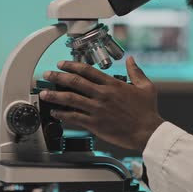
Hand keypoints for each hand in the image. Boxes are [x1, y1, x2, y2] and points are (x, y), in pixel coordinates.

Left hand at [39, 56, 164, 151]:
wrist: (148, 132)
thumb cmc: (147, 112)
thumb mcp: (146, 87)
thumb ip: (136, 71)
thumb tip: (131, 59)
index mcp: (113, 85)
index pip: (88, 71)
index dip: (72, 65)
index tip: (62, 64)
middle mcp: (103, 95)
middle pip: (75, 82)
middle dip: (58, 77)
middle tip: (47, 74)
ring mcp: (97, 109)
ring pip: (71, 99)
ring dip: (55, 95)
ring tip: (44, 94)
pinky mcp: (95, 124)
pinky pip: (74, 117)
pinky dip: (62, 114)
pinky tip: (55, 112)